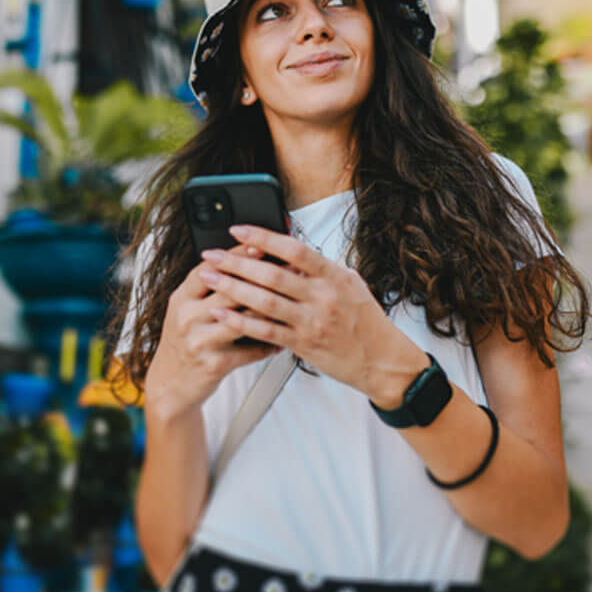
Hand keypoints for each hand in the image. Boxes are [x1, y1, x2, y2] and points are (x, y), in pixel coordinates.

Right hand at [141, 259, 277, 422]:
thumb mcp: (185, 311)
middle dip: (263, 278)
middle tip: (289, 269)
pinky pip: (249, 351)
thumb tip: (243, 262)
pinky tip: (284, 339)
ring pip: (243, 320)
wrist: (169, 385)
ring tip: (293, 301)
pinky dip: (269, 344)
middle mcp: (187, 317)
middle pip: (229, 290)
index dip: (235, 256)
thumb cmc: (185, 343)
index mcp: (181, 299)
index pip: (209, 269)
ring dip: (271, 310)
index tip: (260, 245)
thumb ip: (207, 290)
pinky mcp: (214, 364)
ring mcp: (200, 341)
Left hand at [200, 225, 427, 403]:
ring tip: (209, 278)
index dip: (263, 236)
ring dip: (233, 288)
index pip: (294, 249)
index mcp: (334, 276)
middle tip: (211, 254)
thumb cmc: (366, 322)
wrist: (382, 361)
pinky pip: (266, 331)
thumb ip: (323, 269)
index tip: (238, 230)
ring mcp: (312, 321)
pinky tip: (222, 313)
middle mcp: (322, 296)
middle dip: (236, 262)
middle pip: (272, 274)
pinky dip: (241, 321)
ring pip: (265, 301)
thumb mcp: (352, 285)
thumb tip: (295, 253)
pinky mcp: (304, 345)